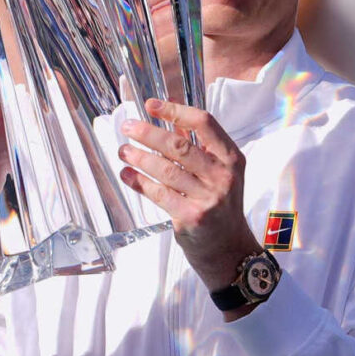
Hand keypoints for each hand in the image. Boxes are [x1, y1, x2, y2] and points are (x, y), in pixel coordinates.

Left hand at [118, 99, 262, 299]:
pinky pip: (159, 194)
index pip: (204, 123)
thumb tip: (171, 121)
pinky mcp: (191, 217)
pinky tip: (127, 174)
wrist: (230, 250)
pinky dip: (139, 182)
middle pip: (179, 145)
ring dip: (140, 157)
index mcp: (231, 158)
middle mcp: (223, 175)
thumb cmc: (221, 207)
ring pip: (166, 169)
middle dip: (148, 133)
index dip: (175, 111)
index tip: (150, 105)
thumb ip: (199, 147)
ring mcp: (208, 197)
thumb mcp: (220, 173)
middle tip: (127, 126)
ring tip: (123, 150)